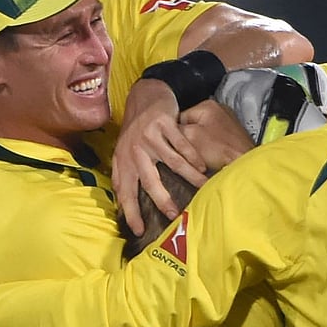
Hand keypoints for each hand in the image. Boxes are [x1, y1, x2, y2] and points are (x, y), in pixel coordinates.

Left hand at [112, 78, 209, 236]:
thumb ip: (125, 175)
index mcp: (124, 160)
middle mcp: (134, 149)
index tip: (139, 230)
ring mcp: (149, 135)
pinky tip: (202, 167)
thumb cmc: (136, 131)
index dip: (130, 212)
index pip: (125, 191)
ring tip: (202, 189)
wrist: (144, 96)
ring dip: (190, 177)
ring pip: (173, 162)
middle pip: (149, 180)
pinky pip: (182, 144)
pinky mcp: (164, 123)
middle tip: (174, 215)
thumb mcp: (125, 152)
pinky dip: (194, 157)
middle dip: (162, 200)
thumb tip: (123, 206)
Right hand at [178, 101, 254, 170]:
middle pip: (191, 126)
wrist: (244, 164)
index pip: (180, 118)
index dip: (174, 135)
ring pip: (202, 135)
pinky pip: (213, 142)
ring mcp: (227, 123)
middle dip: (186, 140)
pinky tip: (209, 159)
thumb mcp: (190, 138)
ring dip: (197, 146)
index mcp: (207, 106)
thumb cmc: (222, 150)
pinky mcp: (232, 137)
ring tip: (197, 158)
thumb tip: (168, 134)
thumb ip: (176, 133)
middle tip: (184, 153)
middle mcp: (219, 111)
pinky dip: (210, 150)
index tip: (172, 146)